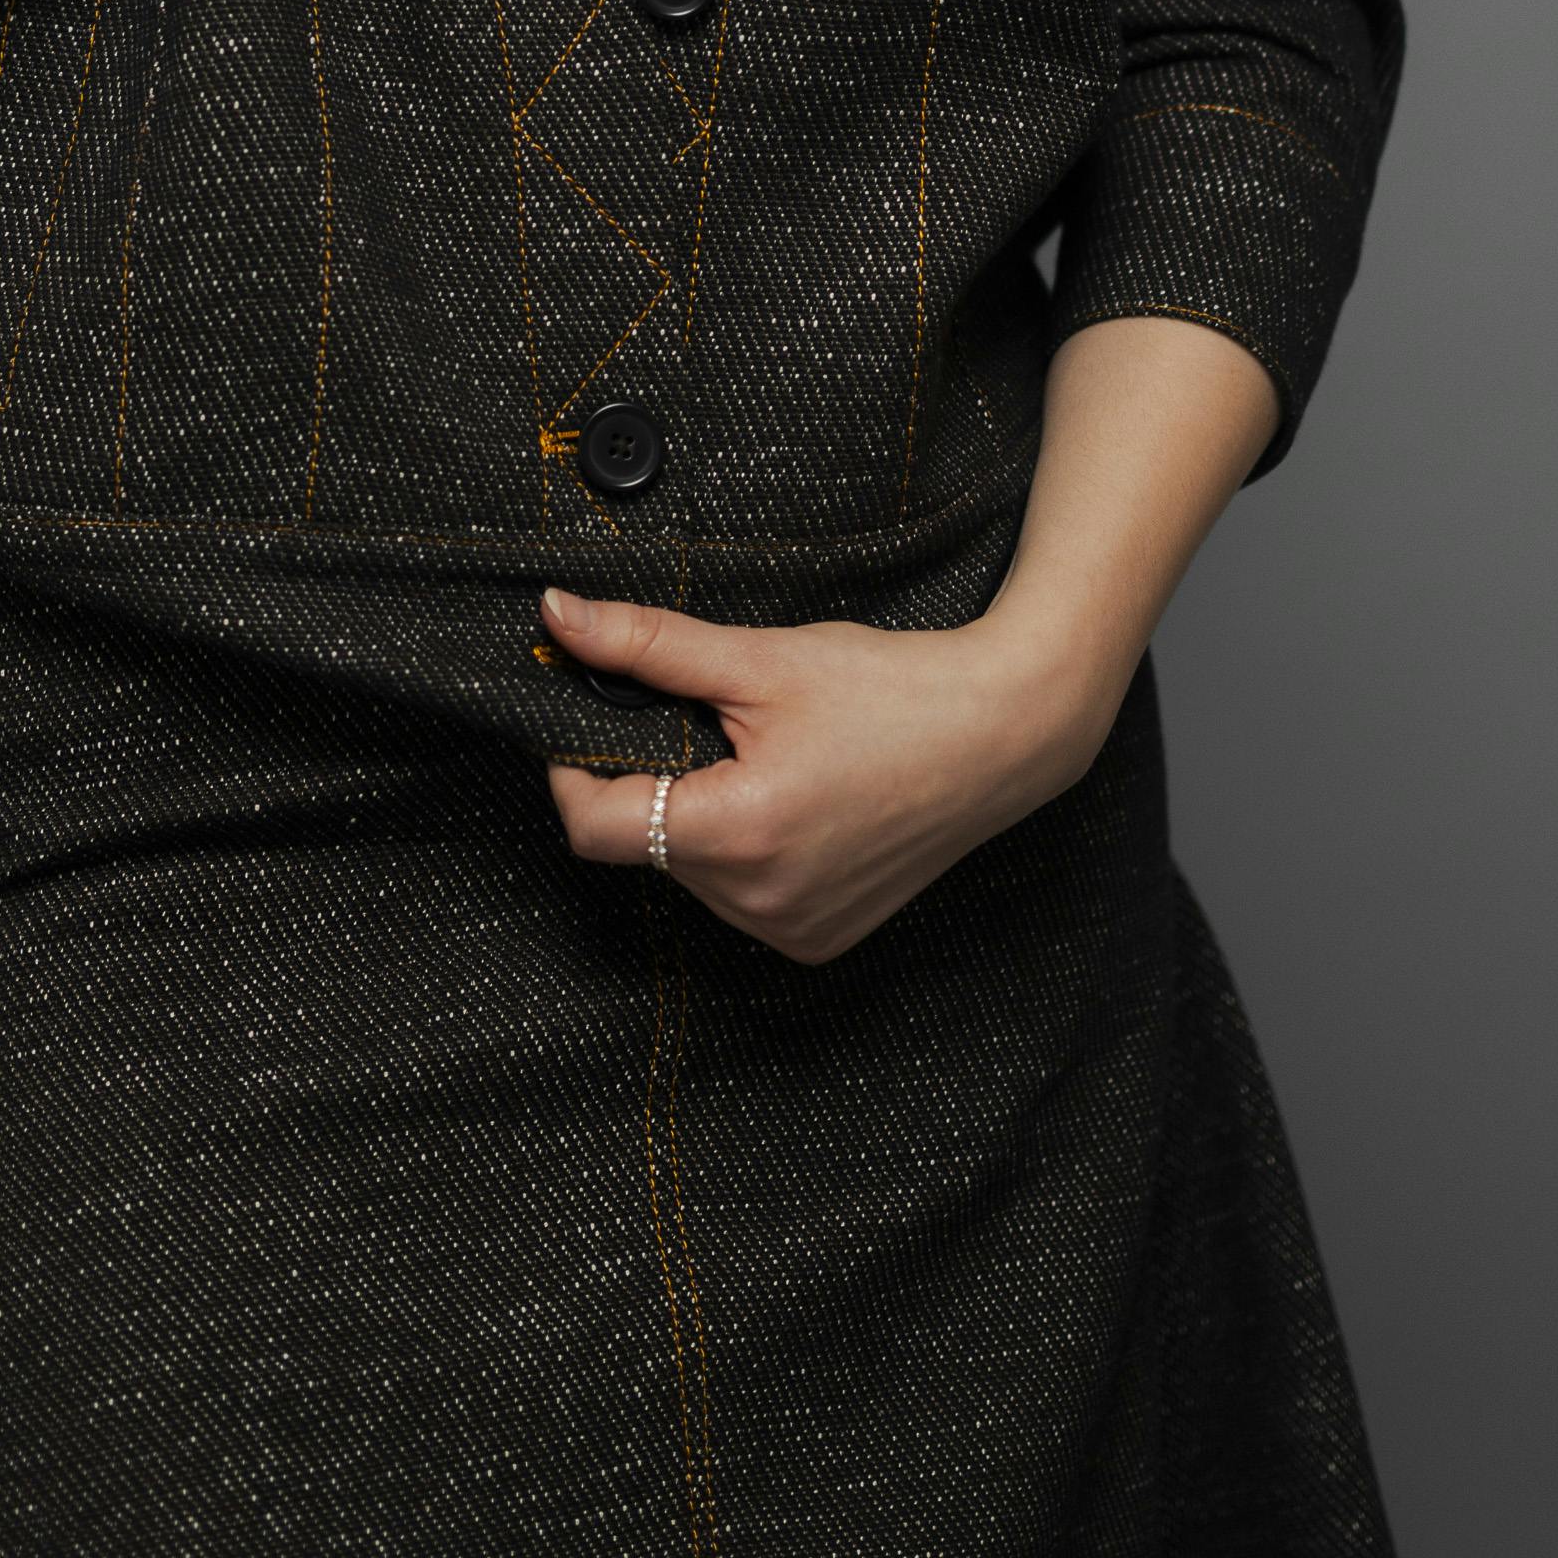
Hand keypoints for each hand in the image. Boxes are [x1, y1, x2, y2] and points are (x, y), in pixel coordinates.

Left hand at [540, 583, 1129, 967]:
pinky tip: (792, 801)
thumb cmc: (889, 690)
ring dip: (697, 817)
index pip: (593, 825)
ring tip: (762, 758)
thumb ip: (647, 643)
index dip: (571, 766)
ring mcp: (792, 931)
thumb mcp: (760, 659)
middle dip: (650, 780)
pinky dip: (742, 851)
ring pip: (689, 873)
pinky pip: (739, 898)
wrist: (1000, 735)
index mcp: (739, 833)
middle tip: (705, 722)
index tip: (585, 717)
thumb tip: (557, 617)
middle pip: (643, 844)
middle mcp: (760, 902)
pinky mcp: (819, 940)